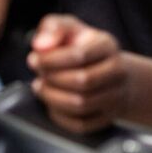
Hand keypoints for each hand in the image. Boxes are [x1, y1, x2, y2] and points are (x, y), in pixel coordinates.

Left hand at [28, 14, 128, 133]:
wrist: (110, 70)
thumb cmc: (83, 46)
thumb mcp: (68, 28)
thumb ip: (52, 28)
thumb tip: (40, 45)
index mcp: (107, 46)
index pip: (80, 55)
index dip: (51, 59)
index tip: (33, 59)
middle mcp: (117, 72)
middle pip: (82, 81)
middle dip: (52, 79)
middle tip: (38, 75)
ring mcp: (115, 97)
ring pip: (81, 105)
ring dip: (53, 98)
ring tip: (41, 88)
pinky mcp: (108, 117)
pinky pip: (82, 125)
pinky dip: (60, 117)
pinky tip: (51, 104)